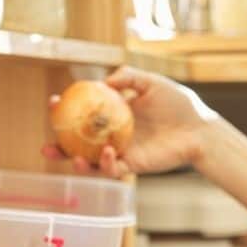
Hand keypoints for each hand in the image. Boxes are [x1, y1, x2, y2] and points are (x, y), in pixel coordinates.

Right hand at [44, 66, 217, 177]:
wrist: (199, 128)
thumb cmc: (178, 103)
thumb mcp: (151, 82)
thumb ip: (129, 77)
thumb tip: (105, 81)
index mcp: (112, 114)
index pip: (81, 113)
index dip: (64, 110)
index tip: (54, 102)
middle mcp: (112, 135)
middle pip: (78, 144)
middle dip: (58, 147)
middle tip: (47, 145)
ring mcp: (121, 152)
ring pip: (91, 163)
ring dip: (77, 163)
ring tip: (74, 157)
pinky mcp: (133, 166)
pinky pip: (113, 169)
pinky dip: (105, 164)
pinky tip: (106, 152)